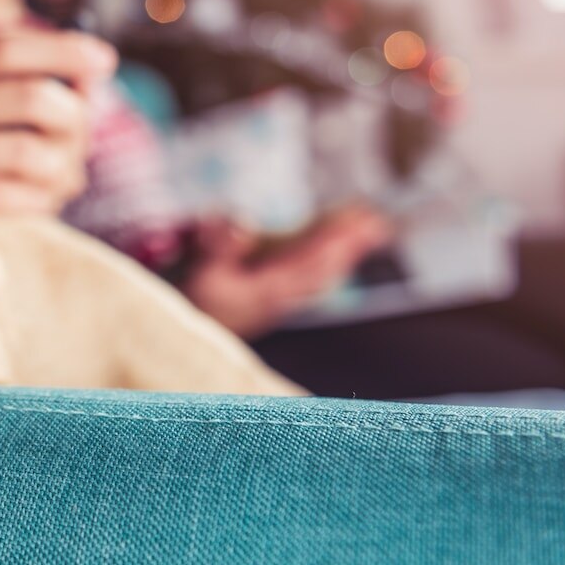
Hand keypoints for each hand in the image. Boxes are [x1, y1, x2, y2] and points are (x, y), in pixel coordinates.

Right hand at [0, 29, 116, 215]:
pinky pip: (13, 201)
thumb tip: (22, 58)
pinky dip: (46, 196)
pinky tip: (50, 190)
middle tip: (82, 115)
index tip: (102, 59)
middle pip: (34, 100)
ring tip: (70, 159)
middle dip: (76, 108)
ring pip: (32, 154)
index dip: (65, 51)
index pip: (9, 51)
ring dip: (67, 157)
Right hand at [183, 208, 393, 339]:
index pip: (311, 260)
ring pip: (321, 278)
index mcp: (270, 290)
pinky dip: (328, 270)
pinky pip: (311, 285)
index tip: (360, 221)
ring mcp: (280, 303)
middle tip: (378, 224)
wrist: (187, 343)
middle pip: (325, 269)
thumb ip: (221, 247)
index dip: (336, 239)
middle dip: (351, 245)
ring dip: (345, 256)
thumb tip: (244, 221)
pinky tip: (335, 264)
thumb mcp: (202, 274)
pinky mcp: (273, 304)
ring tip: (367, 237)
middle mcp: (282, 297)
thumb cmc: (195, 307)